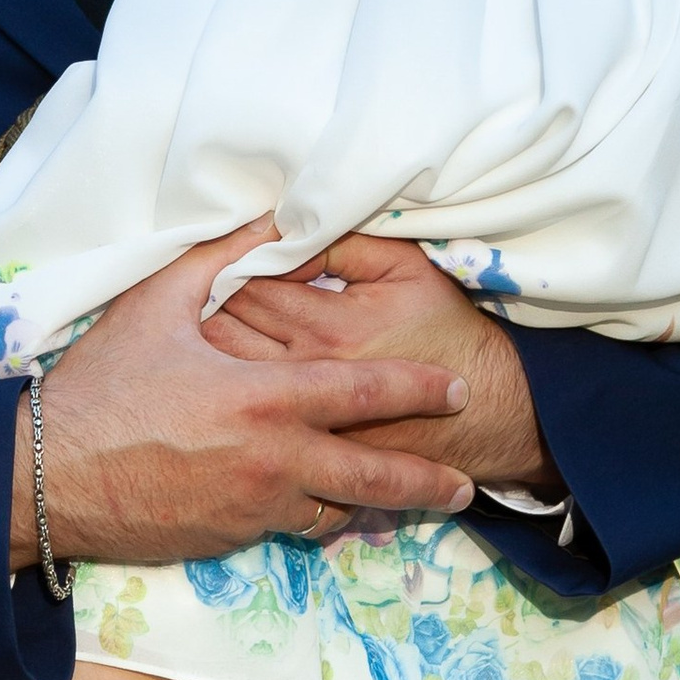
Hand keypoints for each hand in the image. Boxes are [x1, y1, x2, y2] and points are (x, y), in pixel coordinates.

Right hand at [14, 224, 477, 574]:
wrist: (46, 479)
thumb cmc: (100, 387)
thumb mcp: (157, 305)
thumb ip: (221, 259)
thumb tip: (268, 216)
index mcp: (264, 399)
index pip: (365, 395)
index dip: (418, 392)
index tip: (456, 390)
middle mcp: (272, 461)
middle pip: (374, 478)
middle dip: (428, 482)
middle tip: (467, 486)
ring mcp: (253, 508)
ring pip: (336, 513)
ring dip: (373, 507)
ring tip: (406, 504)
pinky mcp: (228, 540)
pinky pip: (290, 530)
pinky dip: (315, 519)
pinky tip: (325, 512)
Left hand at [211, 231, 552, 493]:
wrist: (482, 411)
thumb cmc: (443, 329)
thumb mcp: (407, 268)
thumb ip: (344, 243)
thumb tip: (286, 230)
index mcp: (329, 329)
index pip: (247, 286)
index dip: (228, 262)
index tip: (230, 254)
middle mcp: (306, 379)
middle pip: (221, 333)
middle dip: (201, 305)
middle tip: (198, 288)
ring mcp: (300, 421)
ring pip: (222, 378)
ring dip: (201, 349)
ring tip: (197, 329)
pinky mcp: (302, 449)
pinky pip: (246, 418)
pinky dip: (222, 394)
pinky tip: (220, 378)